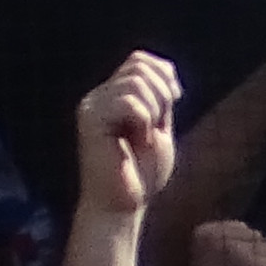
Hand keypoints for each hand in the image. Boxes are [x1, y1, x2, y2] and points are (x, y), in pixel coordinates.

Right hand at [76, 51, 181, 221]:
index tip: (175, 98)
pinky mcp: (90, 119)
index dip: (163, 72)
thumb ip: (161, 101)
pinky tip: (137, 140)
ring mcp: (92, 105)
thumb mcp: (159, 130)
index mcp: (114, 95)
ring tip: (146, 136)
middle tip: (159, 125)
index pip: (139, 60)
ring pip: (136, 83)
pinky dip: (144, 121)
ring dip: (154, 110)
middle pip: (139, 66)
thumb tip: (167, 71)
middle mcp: (99, 95)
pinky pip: (129, 103)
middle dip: (163, 93)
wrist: (123, 205)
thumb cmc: (141, 175)